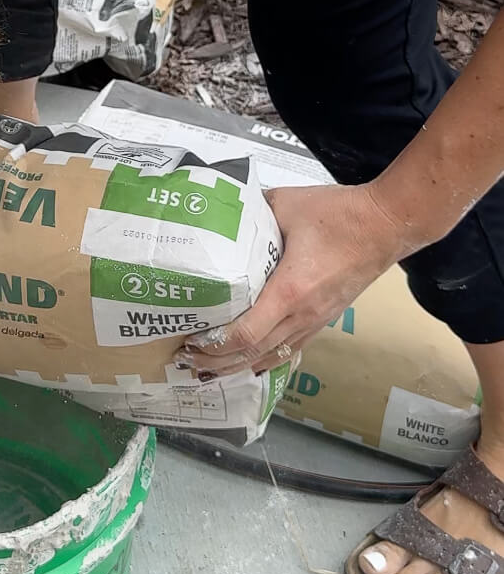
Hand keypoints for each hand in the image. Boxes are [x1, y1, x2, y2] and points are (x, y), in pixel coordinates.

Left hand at [175, 181, 412, 374]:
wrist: (387, 224)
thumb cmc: (339, 214)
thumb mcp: (287, 204)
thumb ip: (251, 211)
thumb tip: (222, 212)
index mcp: (290, 290)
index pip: (246, 333)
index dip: (215, 345)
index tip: (190, 342)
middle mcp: (302, 314)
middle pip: (253, 353)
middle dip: (218, 362)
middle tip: (187, 362)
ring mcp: (316, 320)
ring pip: (272, 357)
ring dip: (239, 366)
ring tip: (211, 369)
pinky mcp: (325, 318)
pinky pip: (290, 348)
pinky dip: (265, 359)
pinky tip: (249, 362)